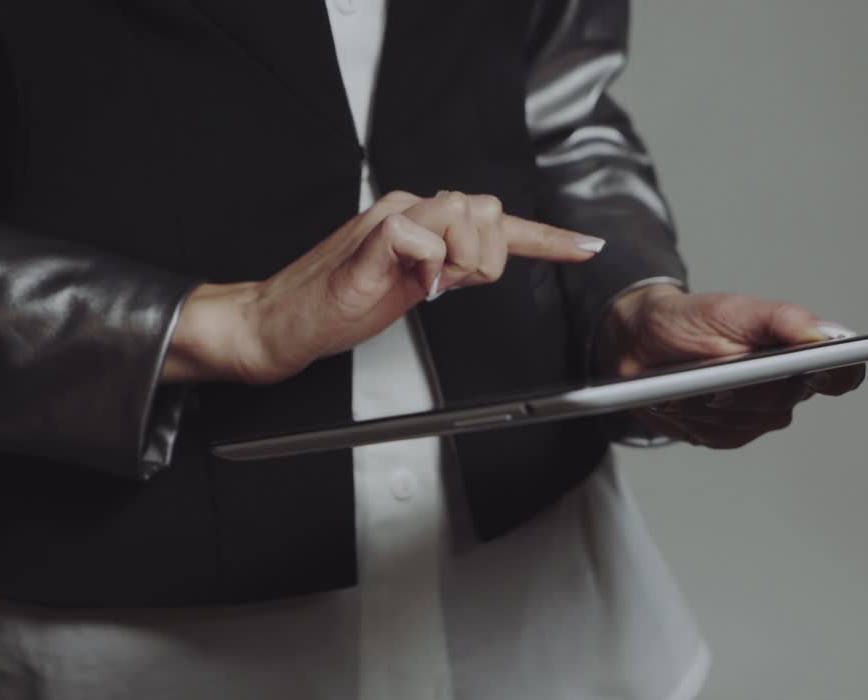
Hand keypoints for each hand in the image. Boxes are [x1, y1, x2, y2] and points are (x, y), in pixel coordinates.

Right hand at [162, 191, 602, 383]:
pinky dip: (430, 266)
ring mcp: (388, 220)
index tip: (586, 245)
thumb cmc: (338, 306)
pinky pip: (423, 235)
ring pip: (463, 213)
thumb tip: (487, 260)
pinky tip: (415, 287)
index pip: (494, 219)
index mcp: (420, 221)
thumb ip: (451, 268)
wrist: (282, 322)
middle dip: (490, 256)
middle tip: (452, 287)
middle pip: (489, 209)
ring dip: (463, 259)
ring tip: (429, 286)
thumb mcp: (412, 288)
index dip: (546, 235)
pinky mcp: (371, 240)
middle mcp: (408, 209)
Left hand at [598, 284, 865, 448]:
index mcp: (796, 350)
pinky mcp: (728, 433)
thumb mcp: (733, 309)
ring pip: (748, 422)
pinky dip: (695, 418)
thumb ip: (781, 319)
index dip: (840, 375)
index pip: (841, 372)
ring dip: (712, 404)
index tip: (818, 372)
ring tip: (686, 383)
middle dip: (746, 390)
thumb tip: (820, 334)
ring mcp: (756, 414)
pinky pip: (721, 436)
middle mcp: (784, 386)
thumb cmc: (689, 320)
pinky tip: (679, 400)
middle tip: (717, 379)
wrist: (641, 343)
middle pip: (783, 401)